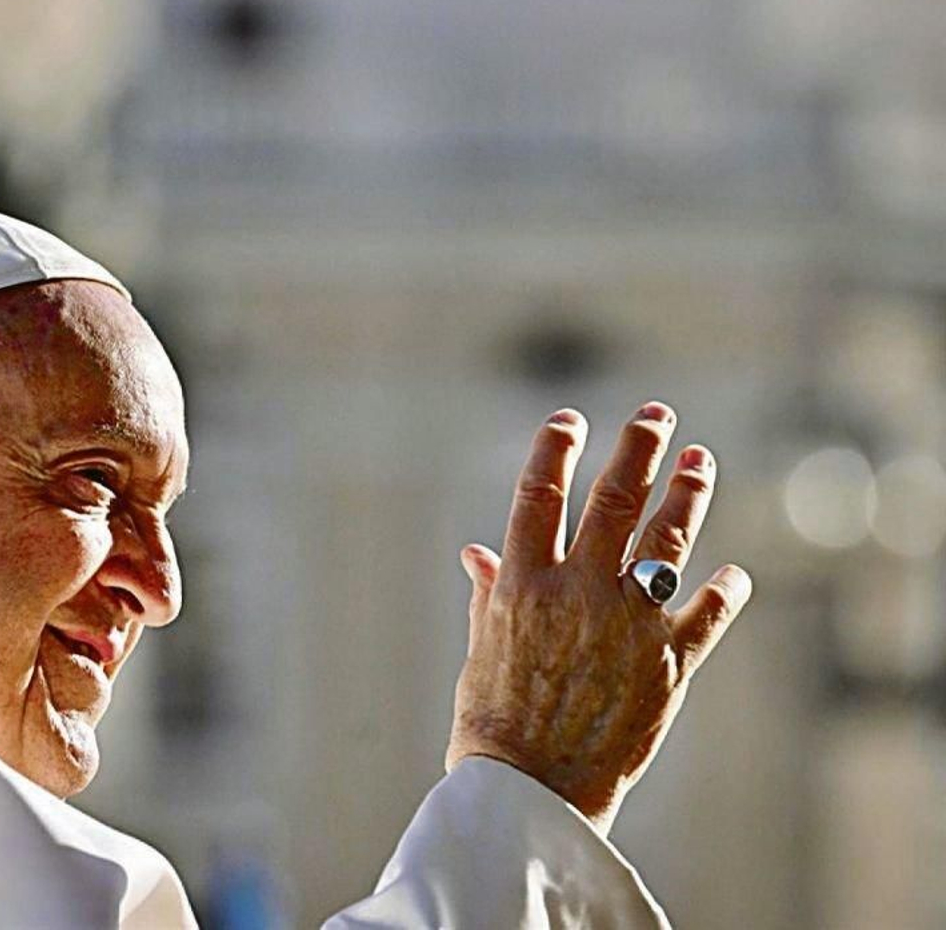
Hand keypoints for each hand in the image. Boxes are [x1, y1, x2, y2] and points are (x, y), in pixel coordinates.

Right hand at [444, 402, 751, 834]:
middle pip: (614, 499)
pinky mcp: (670, 664)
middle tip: (657, 414)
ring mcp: (627, 623)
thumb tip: (475, 552)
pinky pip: (707, 613)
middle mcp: (577, 591)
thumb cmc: (491, 727)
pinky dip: (726, 590)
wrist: (531, 794)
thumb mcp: (481, 651)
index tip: (571, 419)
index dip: (555, 448)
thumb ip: (489, 595)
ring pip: (666, 540)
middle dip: (639, 448)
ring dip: (688, 495)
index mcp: (522, 583)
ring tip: (700, 461)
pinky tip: (734, 574)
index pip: (539, 492)